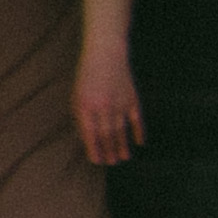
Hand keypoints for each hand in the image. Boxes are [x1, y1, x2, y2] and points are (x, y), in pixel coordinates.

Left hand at [74, 48, 142, 167]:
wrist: (105, 54)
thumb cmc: (88, 76)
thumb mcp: (78, 95)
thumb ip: (82, 116)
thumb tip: (90, 138)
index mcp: (86, 105)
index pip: (90, 133)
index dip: (94, 149)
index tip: (97, 161)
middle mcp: (103, 106)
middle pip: (107, 134)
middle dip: (109, 150)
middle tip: (112, 162)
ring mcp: (119, 102)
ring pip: (121, 129)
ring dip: (122, 145)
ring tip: (123, 157)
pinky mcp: (132, 98)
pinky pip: (136, 119)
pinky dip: (139, 131)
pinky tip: (140, 142)